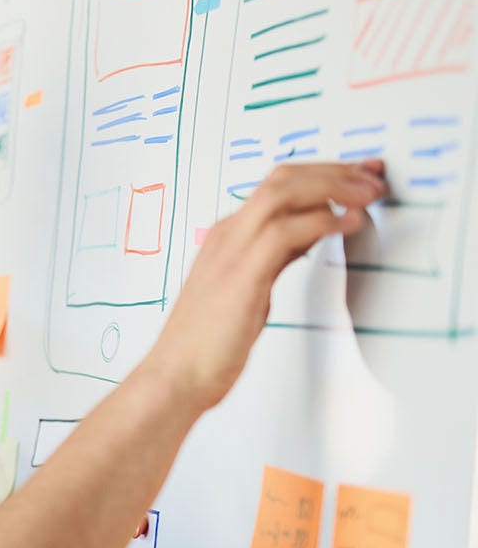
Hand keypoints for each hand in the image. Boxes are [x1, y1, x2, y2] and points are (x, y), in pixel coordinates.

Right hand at [140, 160, 384, 411]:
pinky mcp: (241, 275)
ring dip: (333, 187)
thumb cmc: (207, 344)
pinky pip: (284, 230)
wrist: (175, 376)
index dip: (324, 174)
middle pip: (283, 178)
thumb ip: (275, 257)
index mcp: (227, 237)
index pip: (278, 186)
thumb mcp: (250, 288)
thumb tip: (310, 235)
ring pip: (283, 192)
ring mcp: (231, 251)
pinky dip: (321, 221)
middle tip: (373, 178)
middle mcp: (227, 235)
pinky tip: (347, 224)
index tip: (360, 176)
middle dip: (335, 171)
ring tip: (368, 195)